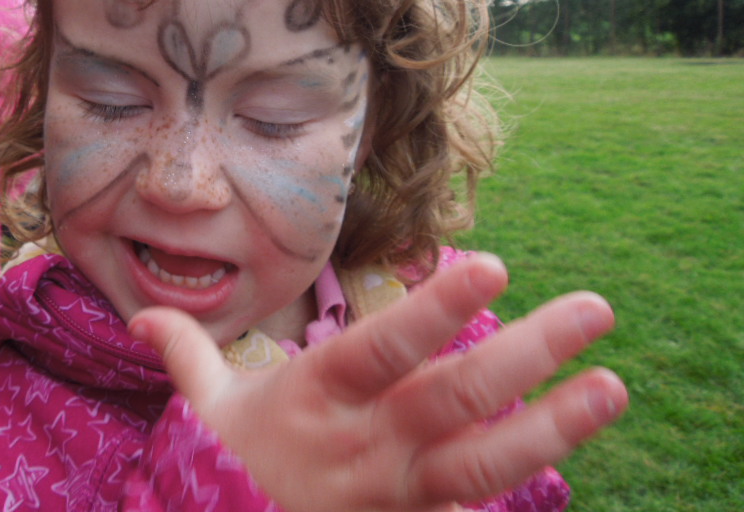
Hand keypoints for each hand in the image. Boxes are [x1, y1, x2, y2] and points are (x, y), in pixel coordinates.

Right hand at [130, 254, 627, 511]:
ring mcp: (396, 494)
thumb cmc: (225, 472)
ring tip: (613, 388)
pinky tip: (569, 450)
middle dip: (531, 351)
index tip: (491, 266)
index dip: (436, 310)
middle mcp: (365, 445)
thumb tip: (139, 314)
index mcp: (316, 398)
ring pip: (484, 463)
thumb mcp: (201, 409)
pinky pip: (472, 511)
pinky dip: (521, 488)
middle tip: (595, 308)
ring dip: (555, 425)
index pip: (383, 349)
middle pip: (456, 397)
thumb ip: (182, 350)